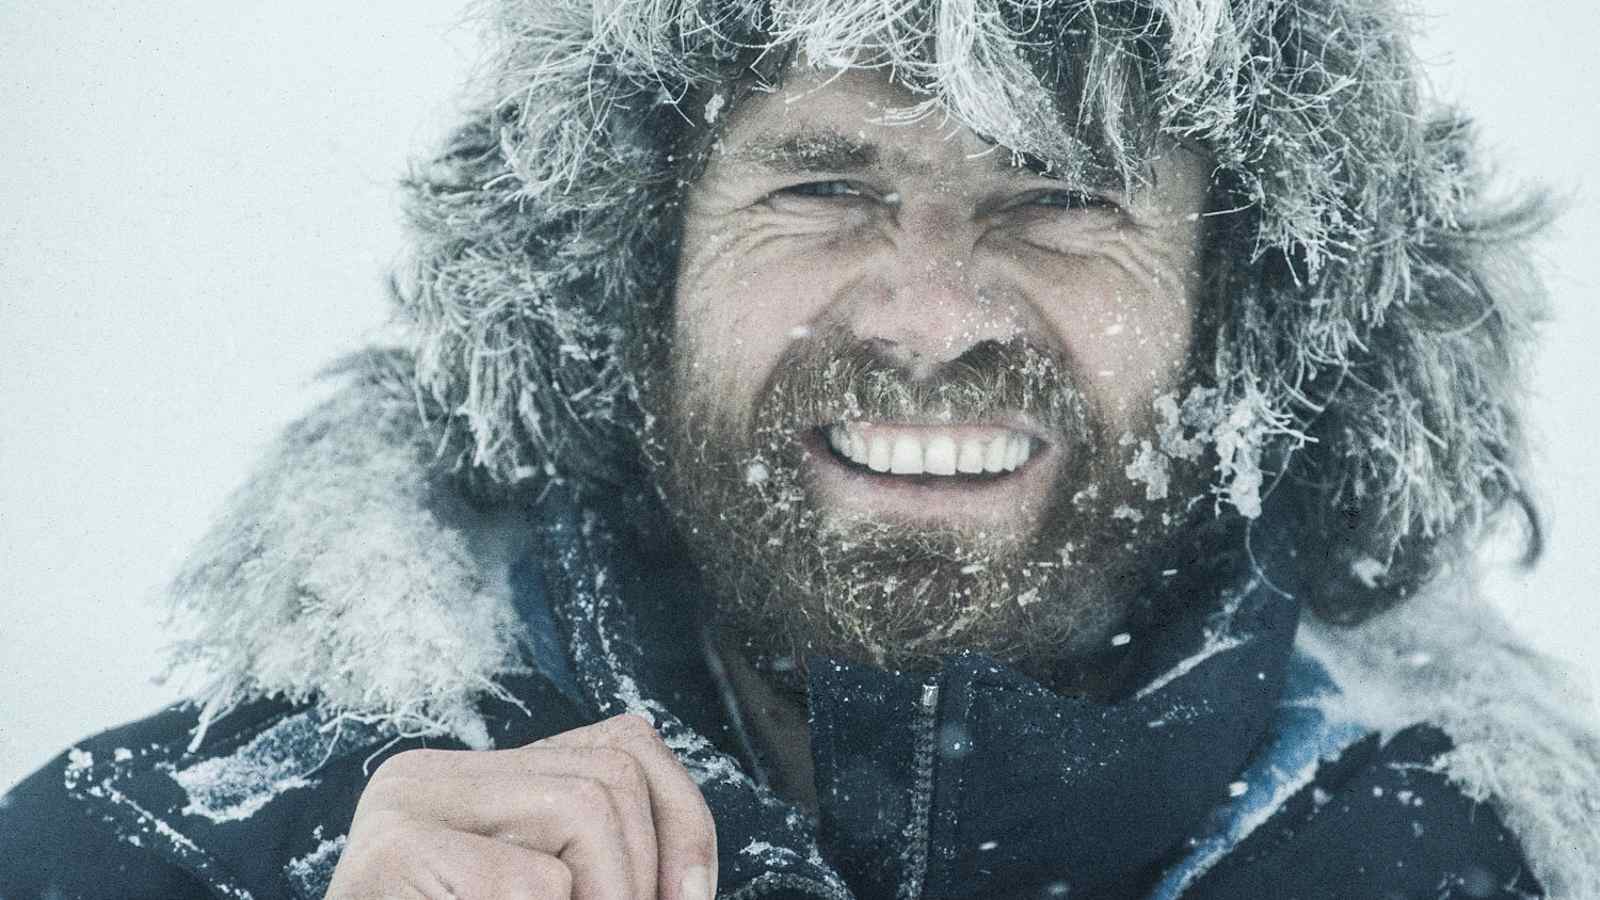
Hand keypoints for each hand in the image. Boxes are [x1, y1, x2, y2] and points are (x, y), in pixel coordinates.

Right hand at [324, 714, 717, 898]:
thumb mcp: (547, 893)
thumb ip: (598, 860)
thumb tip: (690, 883)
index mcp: (471, 780)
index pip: (624, 746)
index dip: (684, 823)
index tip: (688, 899)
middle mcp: (427, 776)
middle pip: (611, 778)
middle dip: (646, 875)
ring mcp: (401, 809)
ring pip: (586, 812)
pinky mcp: (387, 858)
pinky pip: (531, 887)